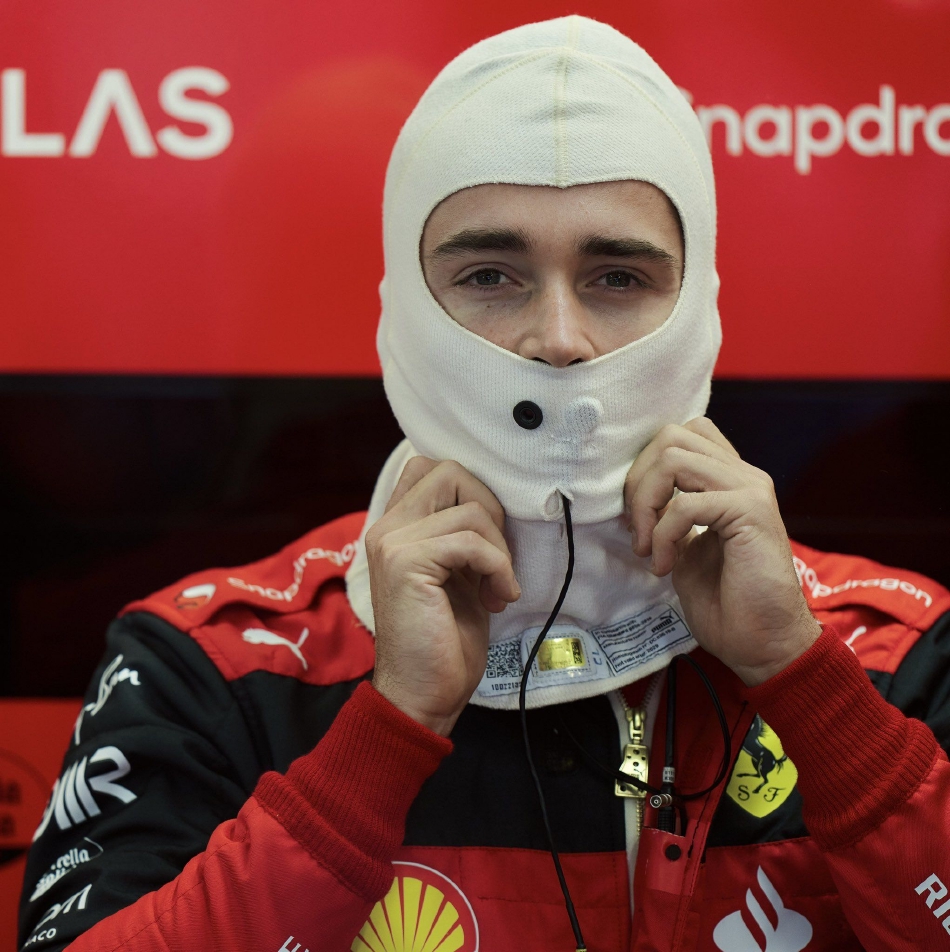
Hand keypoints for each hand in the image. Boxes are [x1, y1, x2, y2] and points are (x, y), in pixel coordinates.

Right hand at [366, 458, 519, 735]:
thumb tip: (496, 504)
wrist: (422, 694)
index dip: (470, 489)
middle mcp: (387, 526)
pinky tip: (497, 599)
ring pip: (469, 507)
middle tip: (496, 558)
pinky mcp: (406, 562)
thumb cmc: (444, 640)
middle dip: (489, 510)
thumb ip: (462, 536)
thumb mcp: (458, 574)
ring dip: (499, 548)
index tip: (487, 535)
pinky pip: (471, 542)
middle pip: (450, 471)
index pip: (429, 466)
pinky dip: (498, 567)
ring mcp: (392, 542)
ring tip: (497, 588)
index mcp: (396, 526)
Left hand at [624, 418, 819, 686]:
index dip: (646, 467)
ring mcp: (750, 489)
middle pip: (671, 436)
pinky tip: (663, 566)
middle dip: (638, 481)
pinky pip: (685, 504)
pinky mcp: (751, 511)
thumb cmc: (726, 602)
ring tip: (647, 546)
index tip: (636, 515)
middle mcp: (743, 475)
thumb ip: (668, 513)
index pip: (681, 434)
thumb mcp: (685, 546)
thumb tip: (634, 496)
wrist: (764, 643)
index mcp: (729, 479)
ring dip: (646, 503)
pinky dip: (662, 535)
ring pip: (674, 458)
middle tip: (636, 529)